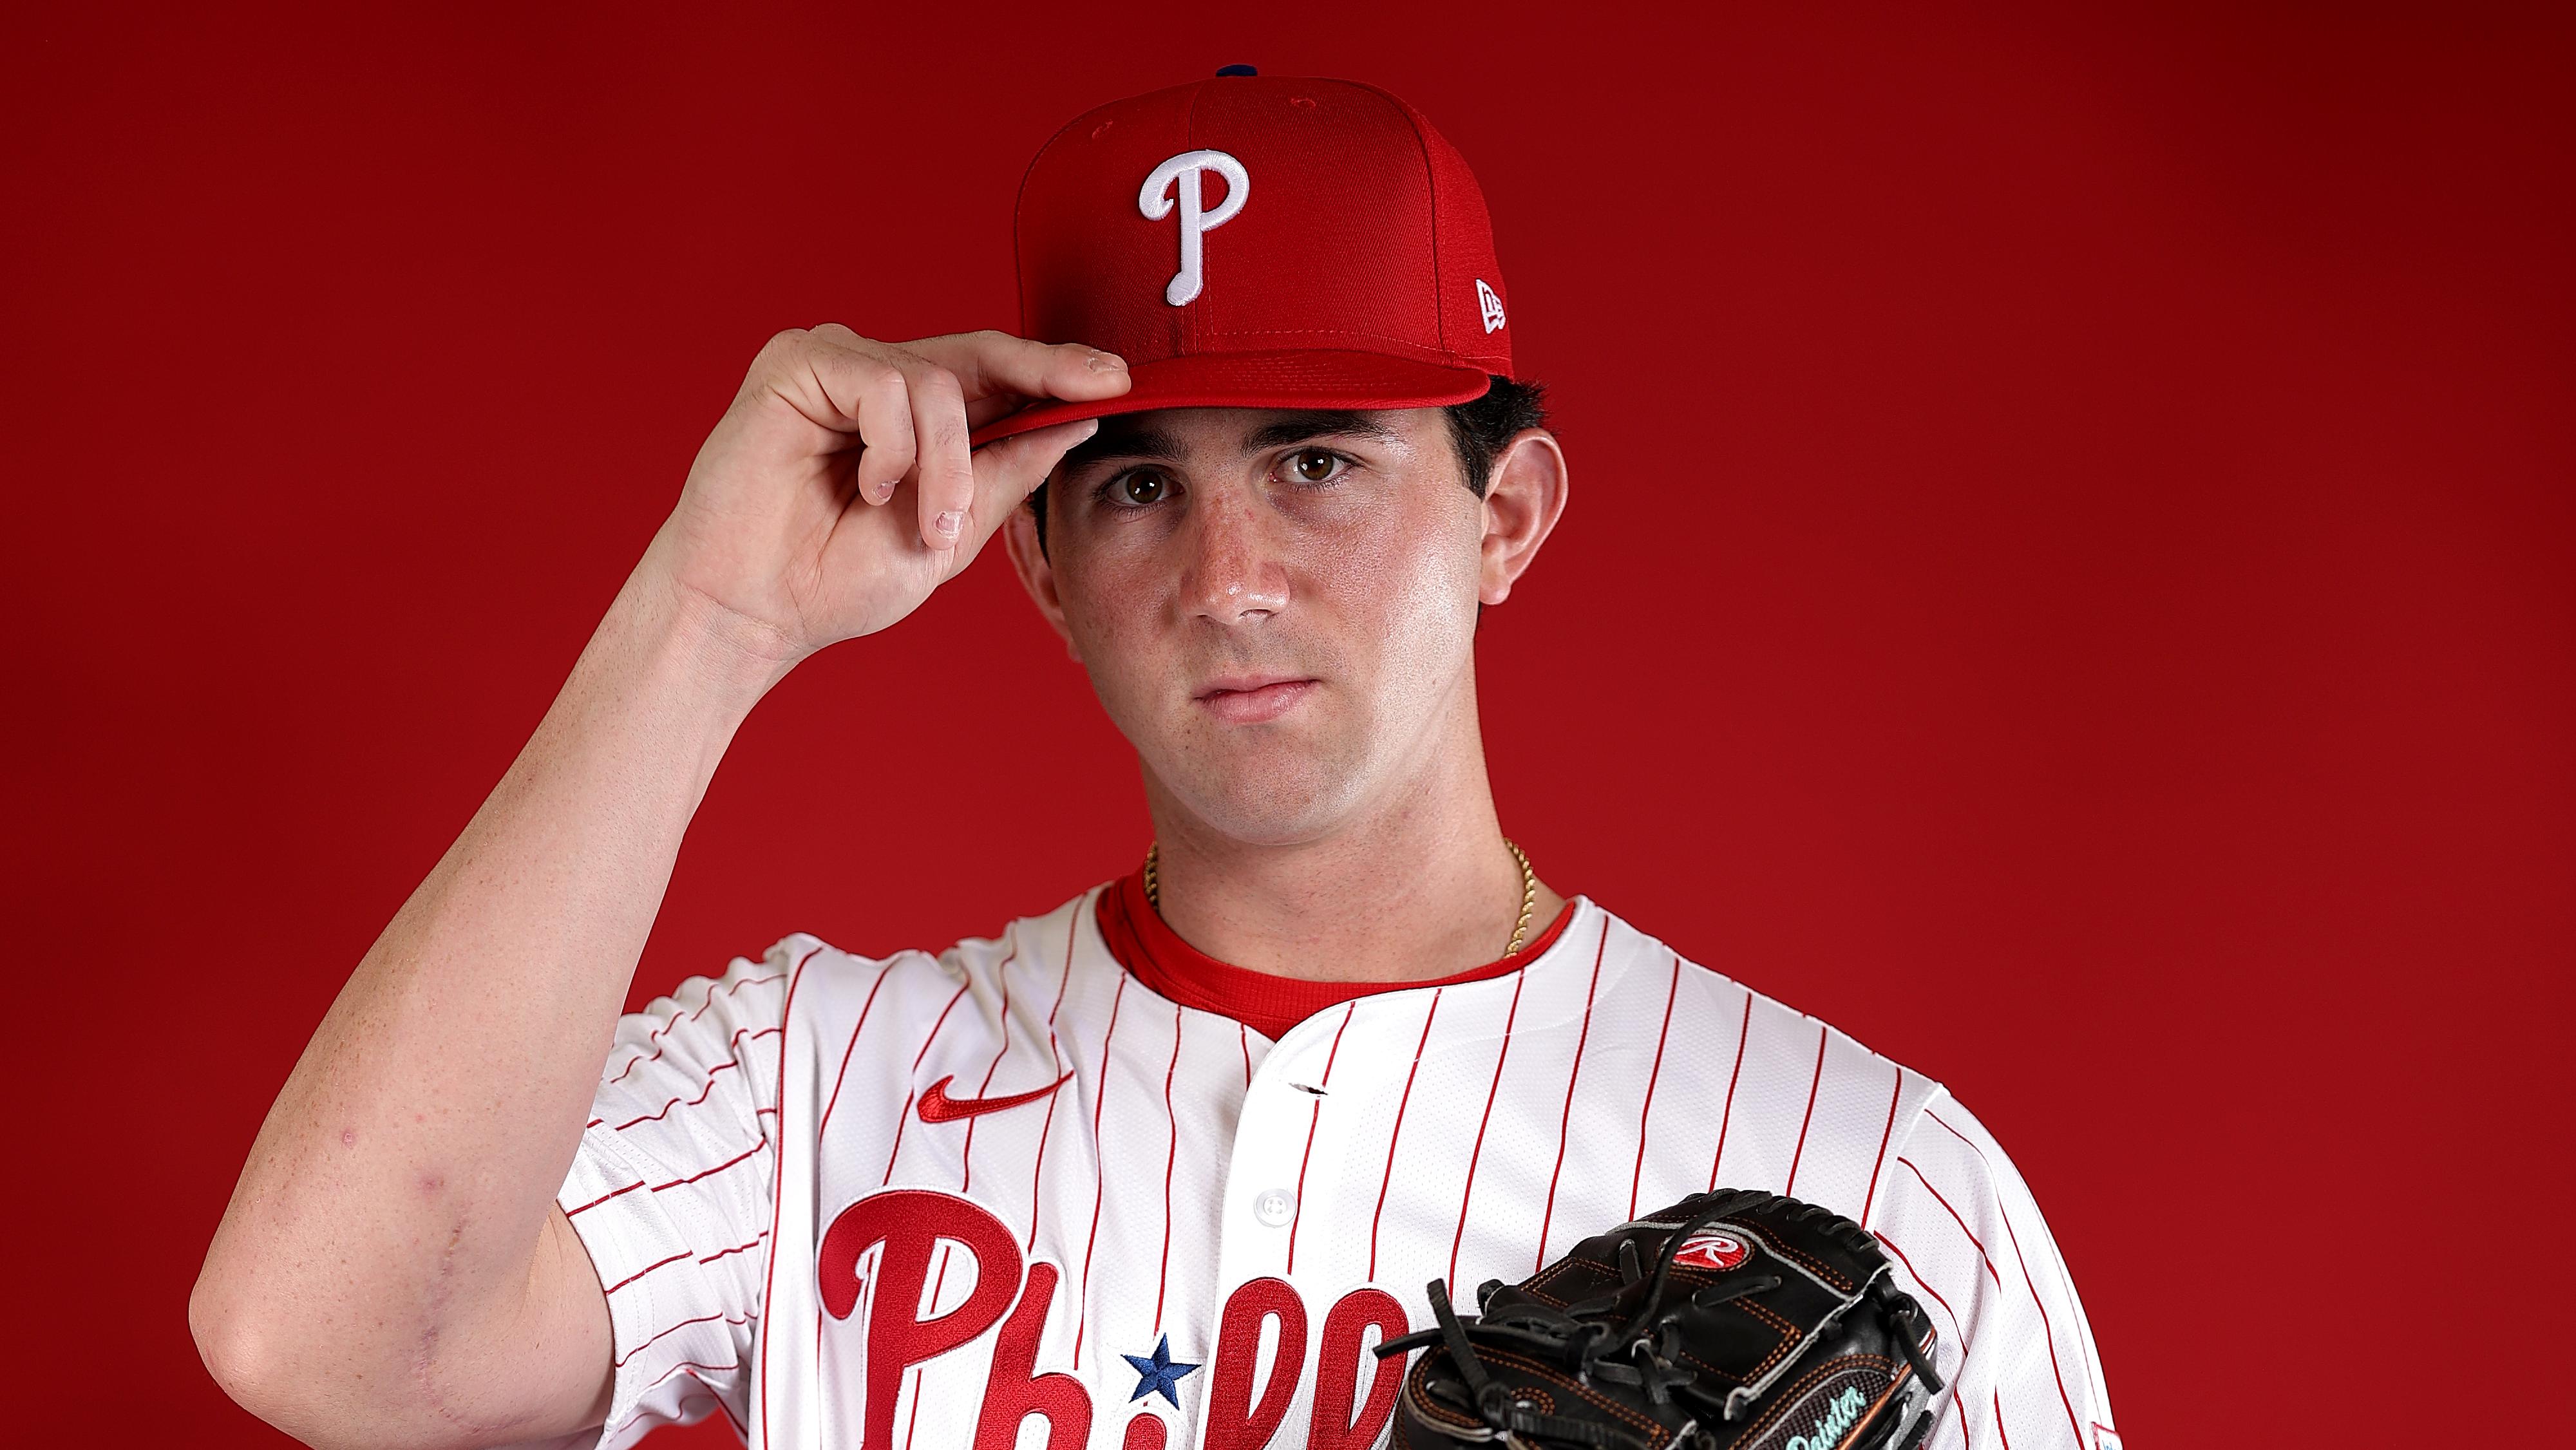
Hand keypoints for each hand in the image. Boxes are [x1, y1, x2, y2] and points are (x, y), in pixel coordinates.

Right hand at [641, 326, 1126, 668]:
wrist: (755, 612)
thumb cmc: (835, 580)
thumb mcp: (950, 534)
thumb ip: (1005, 474)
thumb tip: (1076, 422)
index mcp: (917, 420)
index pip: (996, 377)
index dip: (1057, 370)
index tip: (1121, 378)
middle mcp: (879, 379)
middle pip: (979, 357)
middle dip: (1043, 375)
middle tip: (1100, 385)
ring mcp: (838, 365)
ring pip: (936, 381)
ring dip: (945, 464)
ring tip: (921, 523)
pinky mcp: (797, 362)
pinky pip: (882, 382)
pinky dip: (893, 447)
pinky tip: (867, 490)